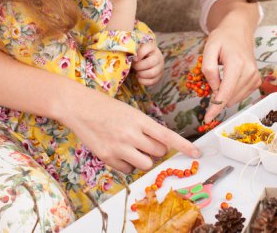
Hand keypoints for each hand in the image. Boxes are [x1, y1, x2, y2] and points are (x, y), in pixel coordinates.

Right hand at [62, 86, 199, 172]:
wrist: (79, 108)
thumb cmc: (108, 109)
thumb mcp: (132, 113)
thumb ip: (147, 129)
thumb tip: (161, 148)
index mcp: (140, 120)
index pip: (167, 136)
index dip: (184, 146)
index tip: (197, 153)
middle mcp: (131, 134)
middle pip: (159, 153)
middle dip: (157, 150)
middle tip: (146, 142)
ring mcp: (119, 147)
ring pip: (146, 164)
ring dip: (144, 159)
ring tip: (133, 148)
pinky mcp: (107, 157)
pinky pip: (128, 170)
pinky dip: (128, 165)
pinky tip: (120, 152)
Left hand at [133, 40, 164, 85]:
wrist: (148, 59)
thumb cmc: (139, 54)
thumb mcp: (137, 49)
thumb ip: (132, 51)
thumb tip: (129, 57)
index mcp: (152, 47)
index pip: (146, 49)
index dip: (139, 54)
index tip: (133, 58)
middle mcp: (159, 57)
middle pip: (150, 63)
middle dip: (138, 66)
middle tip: (133, 66)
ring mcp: (160, 67)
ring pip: (151, 73)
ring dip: (140, 74)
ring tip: (136, 72)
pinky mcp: (159, 76)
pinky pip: (152, 81)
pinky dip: (143, 81)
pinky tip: (139, 77)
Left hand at [202, 24, 260, 122]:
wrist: (239, 31)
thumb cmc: (222, 38)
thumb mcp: (209, 48)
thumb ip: (209, 69)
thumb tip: (214, 88)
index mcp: (237, 64)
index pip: (225, 92)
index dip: (215, 107)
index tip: (207, 119)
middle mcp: (249, 72)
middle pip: (230, 98)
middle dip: (217, 98)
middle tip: (209, 85)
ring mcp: (255, 77)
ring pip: (235, 98)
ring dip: (224, 95)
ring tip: (221, 77)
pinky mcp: (256, 80)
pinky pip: (241, 95)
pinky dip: (232, 93)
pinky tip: (229, 80)